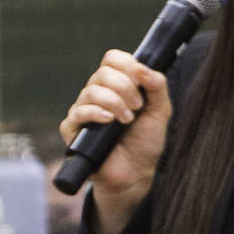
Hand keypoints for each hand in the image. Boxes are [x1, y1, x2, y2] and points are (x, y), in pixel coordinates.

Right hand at [57, 50, 174, 233]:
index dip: (126, 64)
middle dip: (124, 87)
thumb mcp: (160, 111)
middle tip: (137, 106)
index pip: (112, 59)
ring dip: (113, 102)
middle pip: (102, 73)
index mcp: (116, 86)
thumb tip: (142, 67)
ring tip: (126, 120)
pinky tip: (108, 121)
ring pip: (91, 91)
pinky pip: (77, 113)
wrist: (135, 174)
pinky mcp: (73, 130)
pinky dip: (94, 113)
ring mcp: (83, 112)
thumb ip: (157, 85)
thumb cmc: (145, 143)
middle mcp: (97, 95)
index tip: (140, 81)